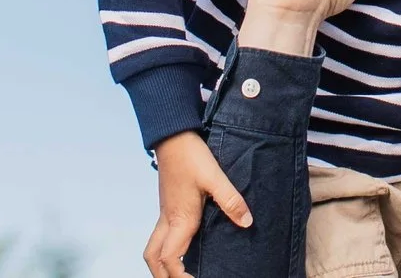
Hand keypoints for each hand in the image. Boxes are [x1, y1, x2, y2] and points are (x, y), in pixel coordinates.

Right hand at [145, 131, 247, 277]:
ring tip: (178, 272)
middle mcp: (168, 220)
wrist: (173, 136)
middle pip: (154, 259)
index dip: (180, 276)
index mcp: (180, 219)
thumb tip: (247, 223)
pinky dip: (166, 249)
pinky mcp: (167, 206)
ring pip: (153, 248)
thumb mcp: (215, 177)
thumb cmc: (192, 156)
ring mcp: (164, 213)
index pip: (170, 259)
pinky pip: (160, 236)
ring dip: (161, 265)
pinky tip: (183, 247)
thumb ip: (231, 201)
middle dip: (164, 276)